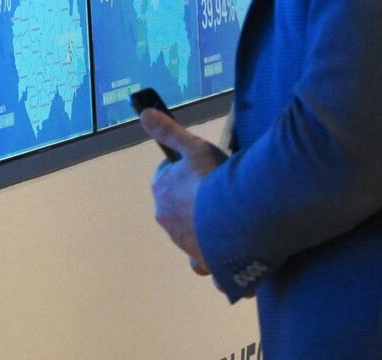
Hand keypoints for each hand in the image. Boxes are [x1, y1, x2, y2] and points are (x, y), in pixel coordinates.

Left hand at [140, 108, 227, 276]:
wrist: (237, 215)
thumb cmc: (214, 177)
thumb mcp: (193, 146)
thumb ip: (168, 132)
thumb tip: (144, 114)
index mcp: (162, 193)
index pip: (166, 182)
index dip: (184, 176)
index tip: (202, 172)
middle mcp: (167, 221)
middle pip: (178, 211)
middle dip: (194, 205)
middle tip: (219, 197)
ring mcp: (186, 244)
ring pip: (192, 239)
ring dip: (205, 234)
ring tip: (229, 225)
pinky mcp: (207, 263)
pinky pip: (210, 267)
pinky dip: (218, 265)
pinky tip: (232, 260)